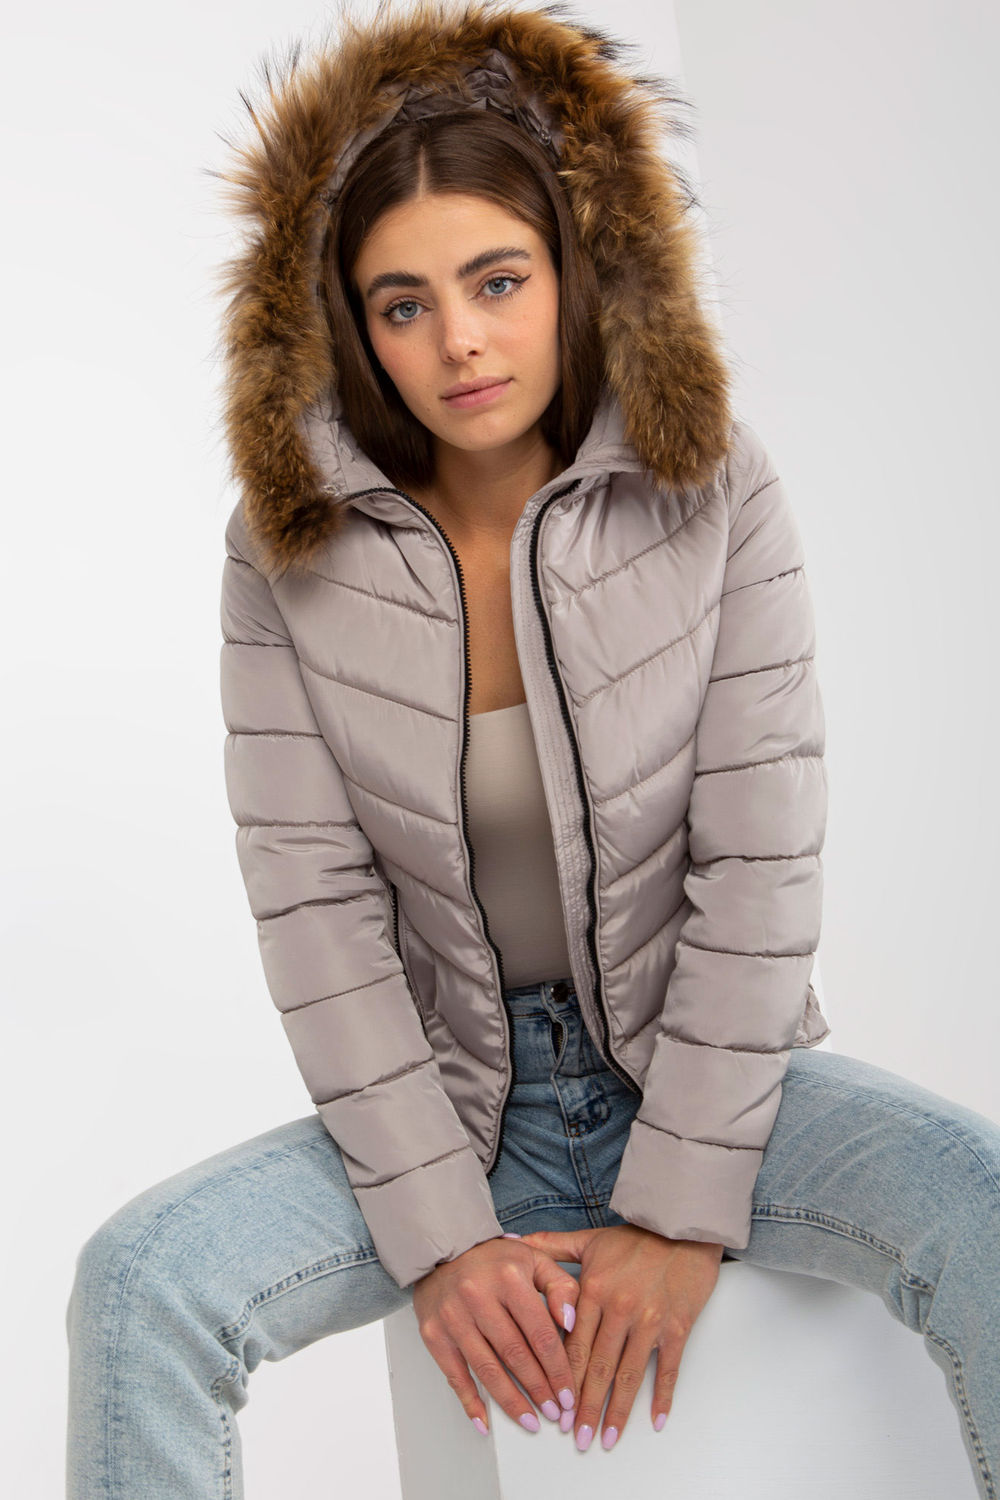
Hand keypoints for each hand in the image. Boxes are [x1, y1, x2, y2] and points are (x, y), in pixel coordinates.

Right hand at [412, 1234, 580, 1435]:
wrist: (444, 1248)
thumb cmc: (493, 1259)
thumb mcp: (534, 1259)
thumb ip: (560, 1287)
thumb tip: (570, 1323)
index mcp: (509, 1278)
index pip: (540, 1334)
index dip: (558, 1369)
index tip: (568, 1393)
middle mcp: (478, 1296)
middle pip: (515, 1356)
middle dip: (538, 1389)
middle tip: (554, 1413)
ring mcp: (453, 1317)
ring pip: (487, 1370)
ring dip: (511, 1401)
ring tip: (529, 1420)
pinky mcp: (433, 1333)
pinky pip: (454, 1376)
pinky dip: (470, 1402)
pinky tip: (485, 1420)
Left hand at [519, 1224, 722, 1449]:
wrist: (681, 1226)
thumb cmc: (636, 1237)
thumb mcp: (589, 1240)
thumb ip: (549, 1247)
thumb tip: (513, 1243)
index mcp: (592, 1290)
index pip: (572, 1345)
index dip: (561, 1380)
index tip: (554, 1408)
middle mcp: (619, 1308)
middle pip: (597, 1368)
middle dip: (584, 1406)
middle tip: (576, 1437)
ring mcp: (649, 1320)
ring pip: (629, 1375)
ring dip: (617, 1411)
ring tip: (605, 1438)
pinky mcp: (677, 1326)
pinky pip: (668, 1368)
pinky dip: (663, 1397)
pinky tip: (656, 1420)